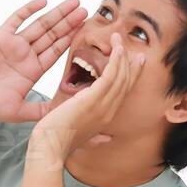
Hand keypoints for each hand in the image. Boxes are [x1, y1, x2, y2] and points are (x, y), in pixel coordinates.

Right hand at [0, 0, 86, 122]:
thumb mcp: (20, 111)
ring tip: (74, 2)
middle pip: (53, 35)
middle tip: (86, 10)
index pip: (56, 52)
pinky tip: (43, 1)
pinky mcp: (0, 36)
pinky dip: (29, 9)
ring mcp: (14, 44)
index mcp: (32, 71)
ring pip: (40, 24)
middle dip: (69, 23)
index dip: (71, 40)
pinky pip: (16, 19)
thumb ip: (41, 110)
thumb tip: (65, 112)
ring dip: (57, 13)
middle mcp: (26, 55)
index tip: (86, 31)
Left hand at [29, 32, 144, 164]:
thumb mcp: (83, 138)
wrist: (50, 147)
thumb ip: (97, 137)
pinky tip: (117, 49)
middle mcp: (109, 110)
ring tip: (119, 40)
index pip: (123, 93)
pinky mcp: (94, 99)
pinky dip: (116, 61)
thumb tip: (107, 139)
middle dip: (132, 65)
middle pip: (126, 83)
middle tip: (136, 50)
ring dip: (122, 56)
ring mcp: (103, 105)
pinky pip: (111, 75)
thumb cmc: (61, 142)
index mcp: (106, 117)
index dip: (131, 77)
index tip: (136, 64)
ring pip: (120, 76)